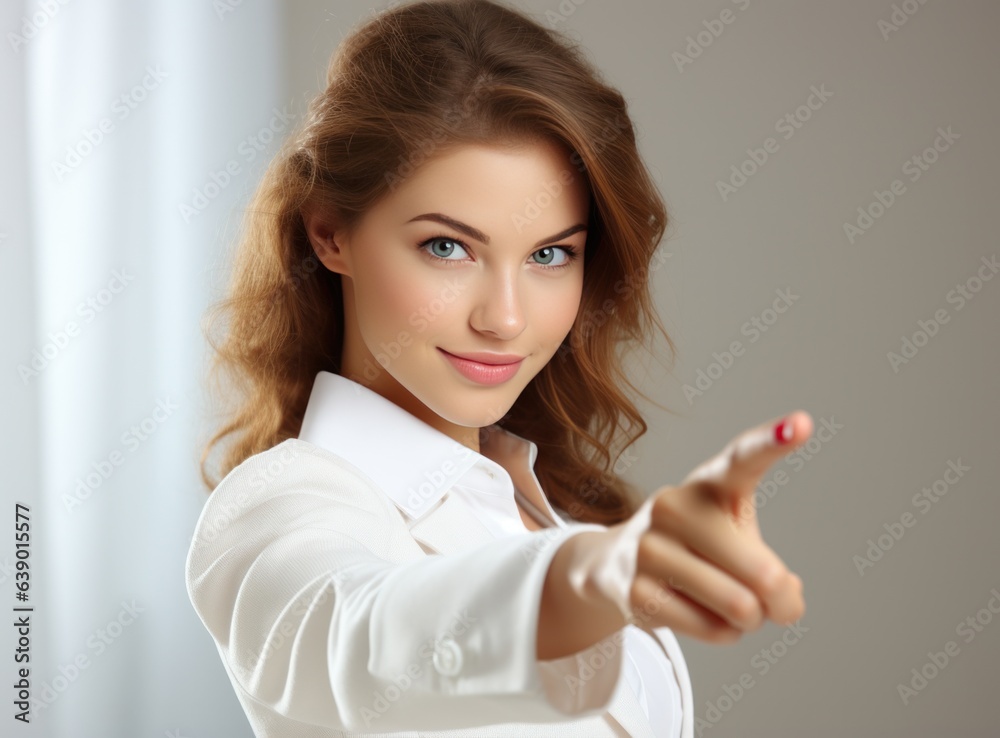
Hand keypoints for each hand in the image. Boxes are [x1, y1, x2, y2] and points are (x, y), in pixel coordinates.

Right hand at [628, 411, 810, 642]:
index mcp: (710, 483)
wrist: (617, 563)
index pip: (744, 458)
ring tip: (732, 605)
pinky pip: (713, 629)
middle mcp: (675, 505)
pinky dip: (724, 632)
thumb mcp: (741, 544)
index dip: (774, 441)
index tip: (802, 424)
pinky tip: (702, 613)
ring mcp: (650, 547)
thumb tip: (783, 602)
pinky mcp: (636, 590)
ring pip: (740, 607)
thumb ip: (774, 575)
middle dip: (781, 601)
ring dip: (751, 620)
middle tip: (775, 601)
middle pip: (764, 574)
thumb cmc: (700, 547)